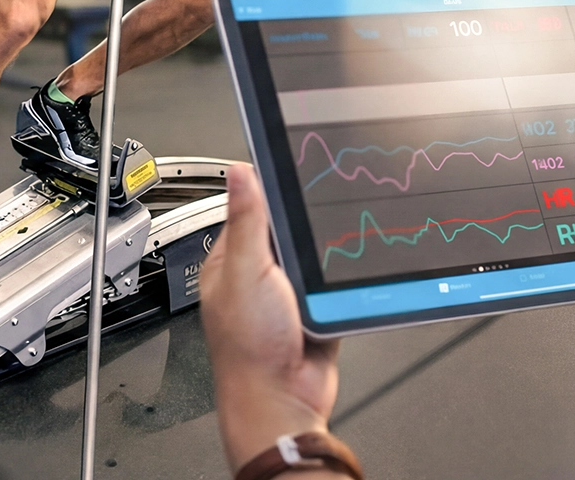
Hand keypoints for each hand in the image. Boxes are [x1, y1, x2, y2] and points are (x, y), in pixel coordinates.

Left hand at [201, 164, 340, 470]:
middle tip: (322, 218)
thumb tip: (239, 172)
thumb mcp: (246, 272)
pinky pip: (334, 286)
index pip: (252, 210)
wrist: (284, 403)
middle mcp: (257, 275)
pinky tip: (343, 282)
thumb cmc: (249, 348)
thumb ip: (246, 221)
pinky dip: (340, 285)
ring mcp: (287, 295)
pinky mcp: (314, 312)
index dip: (273, 192)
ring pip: (314, 258)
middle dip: (306, 230)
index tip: (296, 173)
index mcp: (230, 260)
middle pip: (289, 232)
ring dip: (325, 259)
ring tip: (331, 256)